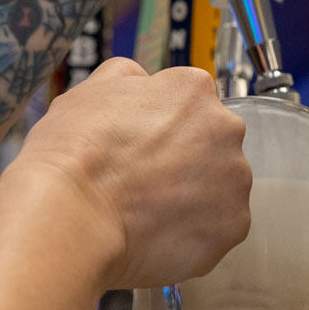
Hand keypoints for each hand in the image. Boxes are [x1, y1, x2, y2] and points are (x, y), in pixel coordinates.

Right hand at [0, 58, 250, 289]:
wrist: (74, 216)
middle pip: (212, 144)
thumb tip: (139, 78)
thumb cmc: (75, 155)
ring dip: (194, 197)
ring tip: (149, 211)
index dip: (162, 126)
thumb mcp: (89, 91)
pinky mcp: (233, 227)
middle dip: (186, 160)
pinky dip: (195, 233)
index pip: (189, 103)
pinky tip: (159, 233)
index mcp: (194, 90)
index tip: (142, 145)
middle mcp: (225, 130)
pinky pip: (218, 228)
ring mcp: (234, 181)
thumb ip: (126, 76)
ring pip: (219, 188)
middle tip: (144, 180)